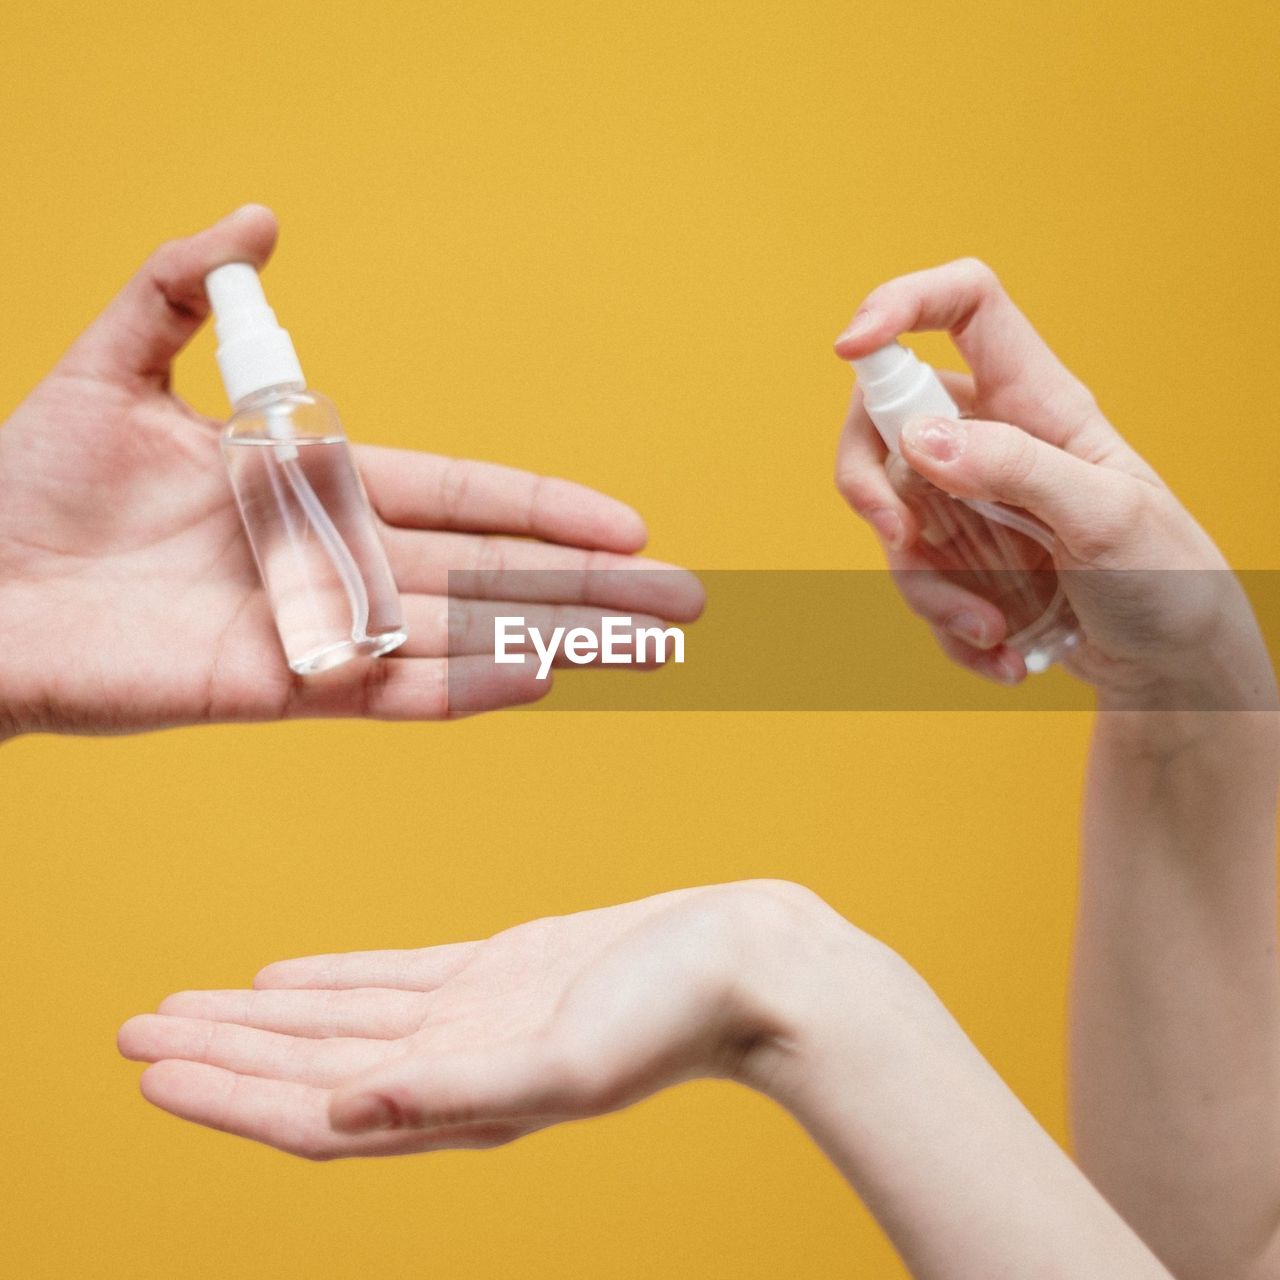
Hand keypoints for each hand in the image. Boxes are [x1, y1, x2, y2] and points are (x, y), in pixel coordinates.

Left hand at [0, 206, 701, 737]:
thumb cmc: (24, 481)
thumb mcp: (111, 361)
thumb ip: (189, 288)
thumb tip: (263, 216)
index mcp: (313, 486)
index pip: (461, 498)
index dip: (545, 510)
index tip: (627, 524)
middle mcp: (333, 561)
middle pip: (490, 574)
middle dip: (591, 590)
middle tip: (683, 605)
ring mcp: (315, 629)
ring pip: (463, 632)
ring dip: (558, 638)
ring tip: (645, 651)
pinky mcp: (277, 688)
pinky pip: (391, 690)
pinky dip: (464, 687)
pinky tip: (540, 678)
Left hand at [118, 881, 858, 1158]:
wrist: (754, 965)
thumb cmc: (680, 1015)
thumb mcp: (570, 1061)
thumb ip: (459, 1092)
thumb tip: (345, 1111)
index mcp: (464, 1102)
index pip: (315, 1112)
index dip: (227, 1096)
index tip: (147, 1067)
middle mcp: (456, 1067)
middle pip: (309, 1067)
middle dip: (220, 1053)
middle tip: (130, 1032)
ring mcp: (475, 1016)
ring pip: (339, 1020)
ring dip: (260, 1017)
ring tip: (186, 1004)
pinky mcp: (502, 969)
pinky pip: (393, 977)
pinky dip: (331, 979)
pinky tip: (285, 974)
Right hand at [833, 258, 1272, 707]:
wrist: (1171, 663)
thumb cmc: (1166, 574)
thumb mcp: (1106, 517)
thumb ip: (1017, 468)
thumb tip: (922, 440)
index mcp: (1037, 400)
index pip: (964, 306)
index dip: (902, 303)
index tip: (850, 346)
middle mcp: (990, 439)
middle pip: (884, 418)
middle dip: (869, 484)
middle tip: (899, 538)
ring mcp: (966, 501)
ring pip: (891, 518)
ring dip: (928, 588)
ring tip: (994, 630)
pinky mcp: (958, 559)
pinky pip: (915, 582)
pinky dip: (947, 629)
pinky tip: (1002, 653)